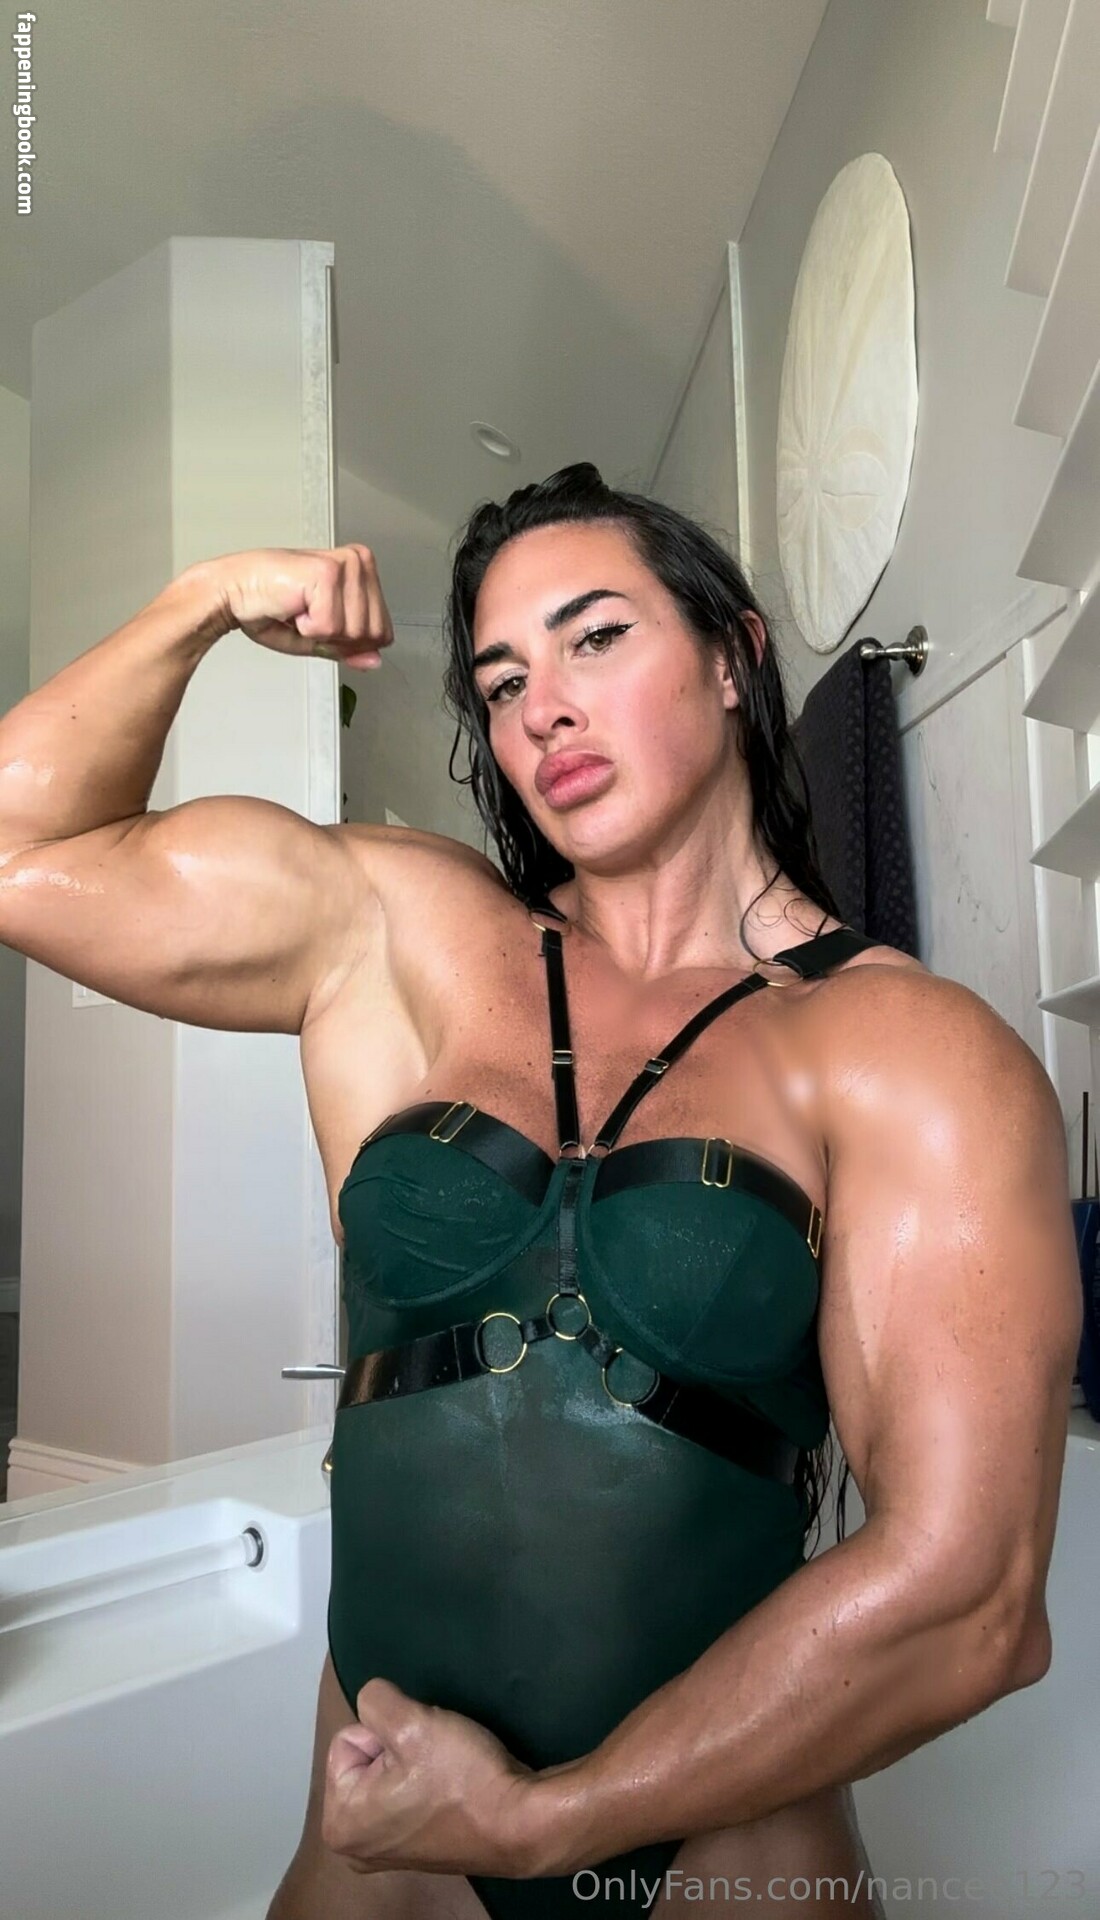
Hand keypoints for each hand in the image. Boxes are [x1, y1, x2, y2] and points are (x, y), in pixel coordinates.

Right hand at [192, 544, 394, 669]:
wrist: (233, 592)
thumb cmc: (269, 607)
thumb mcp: (319, 636)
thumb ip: (350, 648)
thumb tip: (375, 660)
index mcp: (363, 570)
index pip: (382, 632)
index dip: (350, 643)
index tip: (321, 623)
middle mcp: (359, 562)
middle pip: (372, 634)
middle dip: (336, 639)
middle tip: (307, 617)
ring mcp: (346, 565)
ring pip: (353, 633)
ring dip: (320, 633)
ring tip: (299, 610)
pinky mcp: (327, 574)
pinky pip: (329, 628)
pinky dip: (307, 628)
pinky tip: (293, 607)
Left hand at [320, 1677, 538, 1878]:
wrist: (519, 1824)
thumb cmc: (461, 1779)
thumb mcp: (411, 1722)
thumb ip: (375, 1700)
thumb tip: (371, 1700)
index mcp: (340, 1822)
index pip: (348, 1737)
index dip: (387, 1732)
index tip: (420, 1750)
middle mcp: (354, 1847)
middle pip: (365, 1758)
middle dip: (399, 1748)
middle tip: (434, 1761)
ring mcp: (385, 1854)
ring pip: (388, 1773)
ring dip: (415, 1763)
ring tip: (444, 1774)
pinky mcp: (415, 1851)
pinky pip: (407, 1796)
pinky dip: (427, 1785)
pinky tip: (450, 1791)